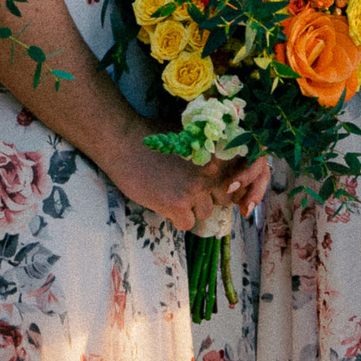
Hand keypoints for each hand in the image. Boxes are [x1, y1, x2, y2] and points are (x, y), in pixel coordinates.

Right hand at [111, 145, 271, 233]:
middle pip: (222, 200)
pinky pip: (186, 224)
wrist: (123, 141)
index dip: (225, 186)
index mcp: (217, 155)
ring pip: (204, 213)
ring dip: (191, 208)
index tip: (213, 186)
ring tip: (172, 193)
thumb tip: (228, 171)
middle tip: (188, 189)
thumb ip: (210, 153)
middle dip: (208, 197)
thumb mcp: (190, 137)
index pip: (236, 182)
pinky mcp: (176, 205)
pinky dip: (176, 218)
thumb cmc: (154, 136)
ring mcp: (194, 190)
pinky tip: (164, 202)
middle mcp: (210, 173)